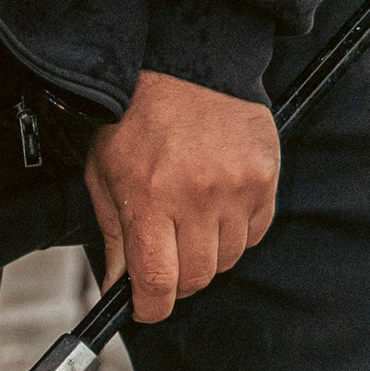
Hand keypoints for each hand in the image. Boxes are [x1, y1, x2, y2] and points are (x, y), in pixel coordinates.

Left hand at [85, 70, 279, 325]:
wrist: (188, 62)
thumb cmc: (138, 115)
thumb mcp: (104, 173)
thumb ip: (114, 232)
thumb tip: (119, 284)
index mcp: (150, 197)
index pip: (158, 283)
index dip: (150, 308)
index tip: (145, 308)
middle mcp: (197, 196)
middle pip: (198, 278)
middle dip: (178, 282)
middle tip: (166, 262)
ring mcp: (236, 188)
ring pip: (228, 258)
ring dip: (208, 253)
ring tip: (191, 221)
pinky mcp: (264, 177)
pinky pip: (256, 232)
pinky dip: (237, 231)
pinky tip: (218, 204)